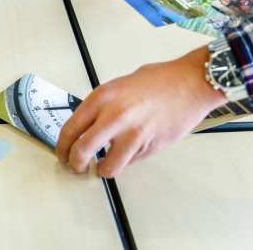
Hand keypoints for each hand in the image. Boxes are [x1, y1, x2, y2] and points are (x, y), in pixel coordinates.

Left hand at [56, 47, 225, 177]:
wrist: (190, 83)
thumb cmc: (158, 81)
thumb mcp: (117, 87)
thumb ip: (100, 107)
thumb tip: (86, 126)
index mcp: (101, 98)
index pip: (70, 129)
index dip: (62, 147)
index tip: (62, 153)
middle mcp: (113, 116)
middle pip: (81, 151)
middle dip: (75, 164)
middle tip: (76, 167)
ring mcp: (132, 133)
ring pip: (107, 166)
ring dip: (102, 170)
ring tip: (102, 167)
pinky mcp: (149, 146)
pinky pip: (129, 162)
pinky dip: (125, 162)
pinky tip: (128, 152)